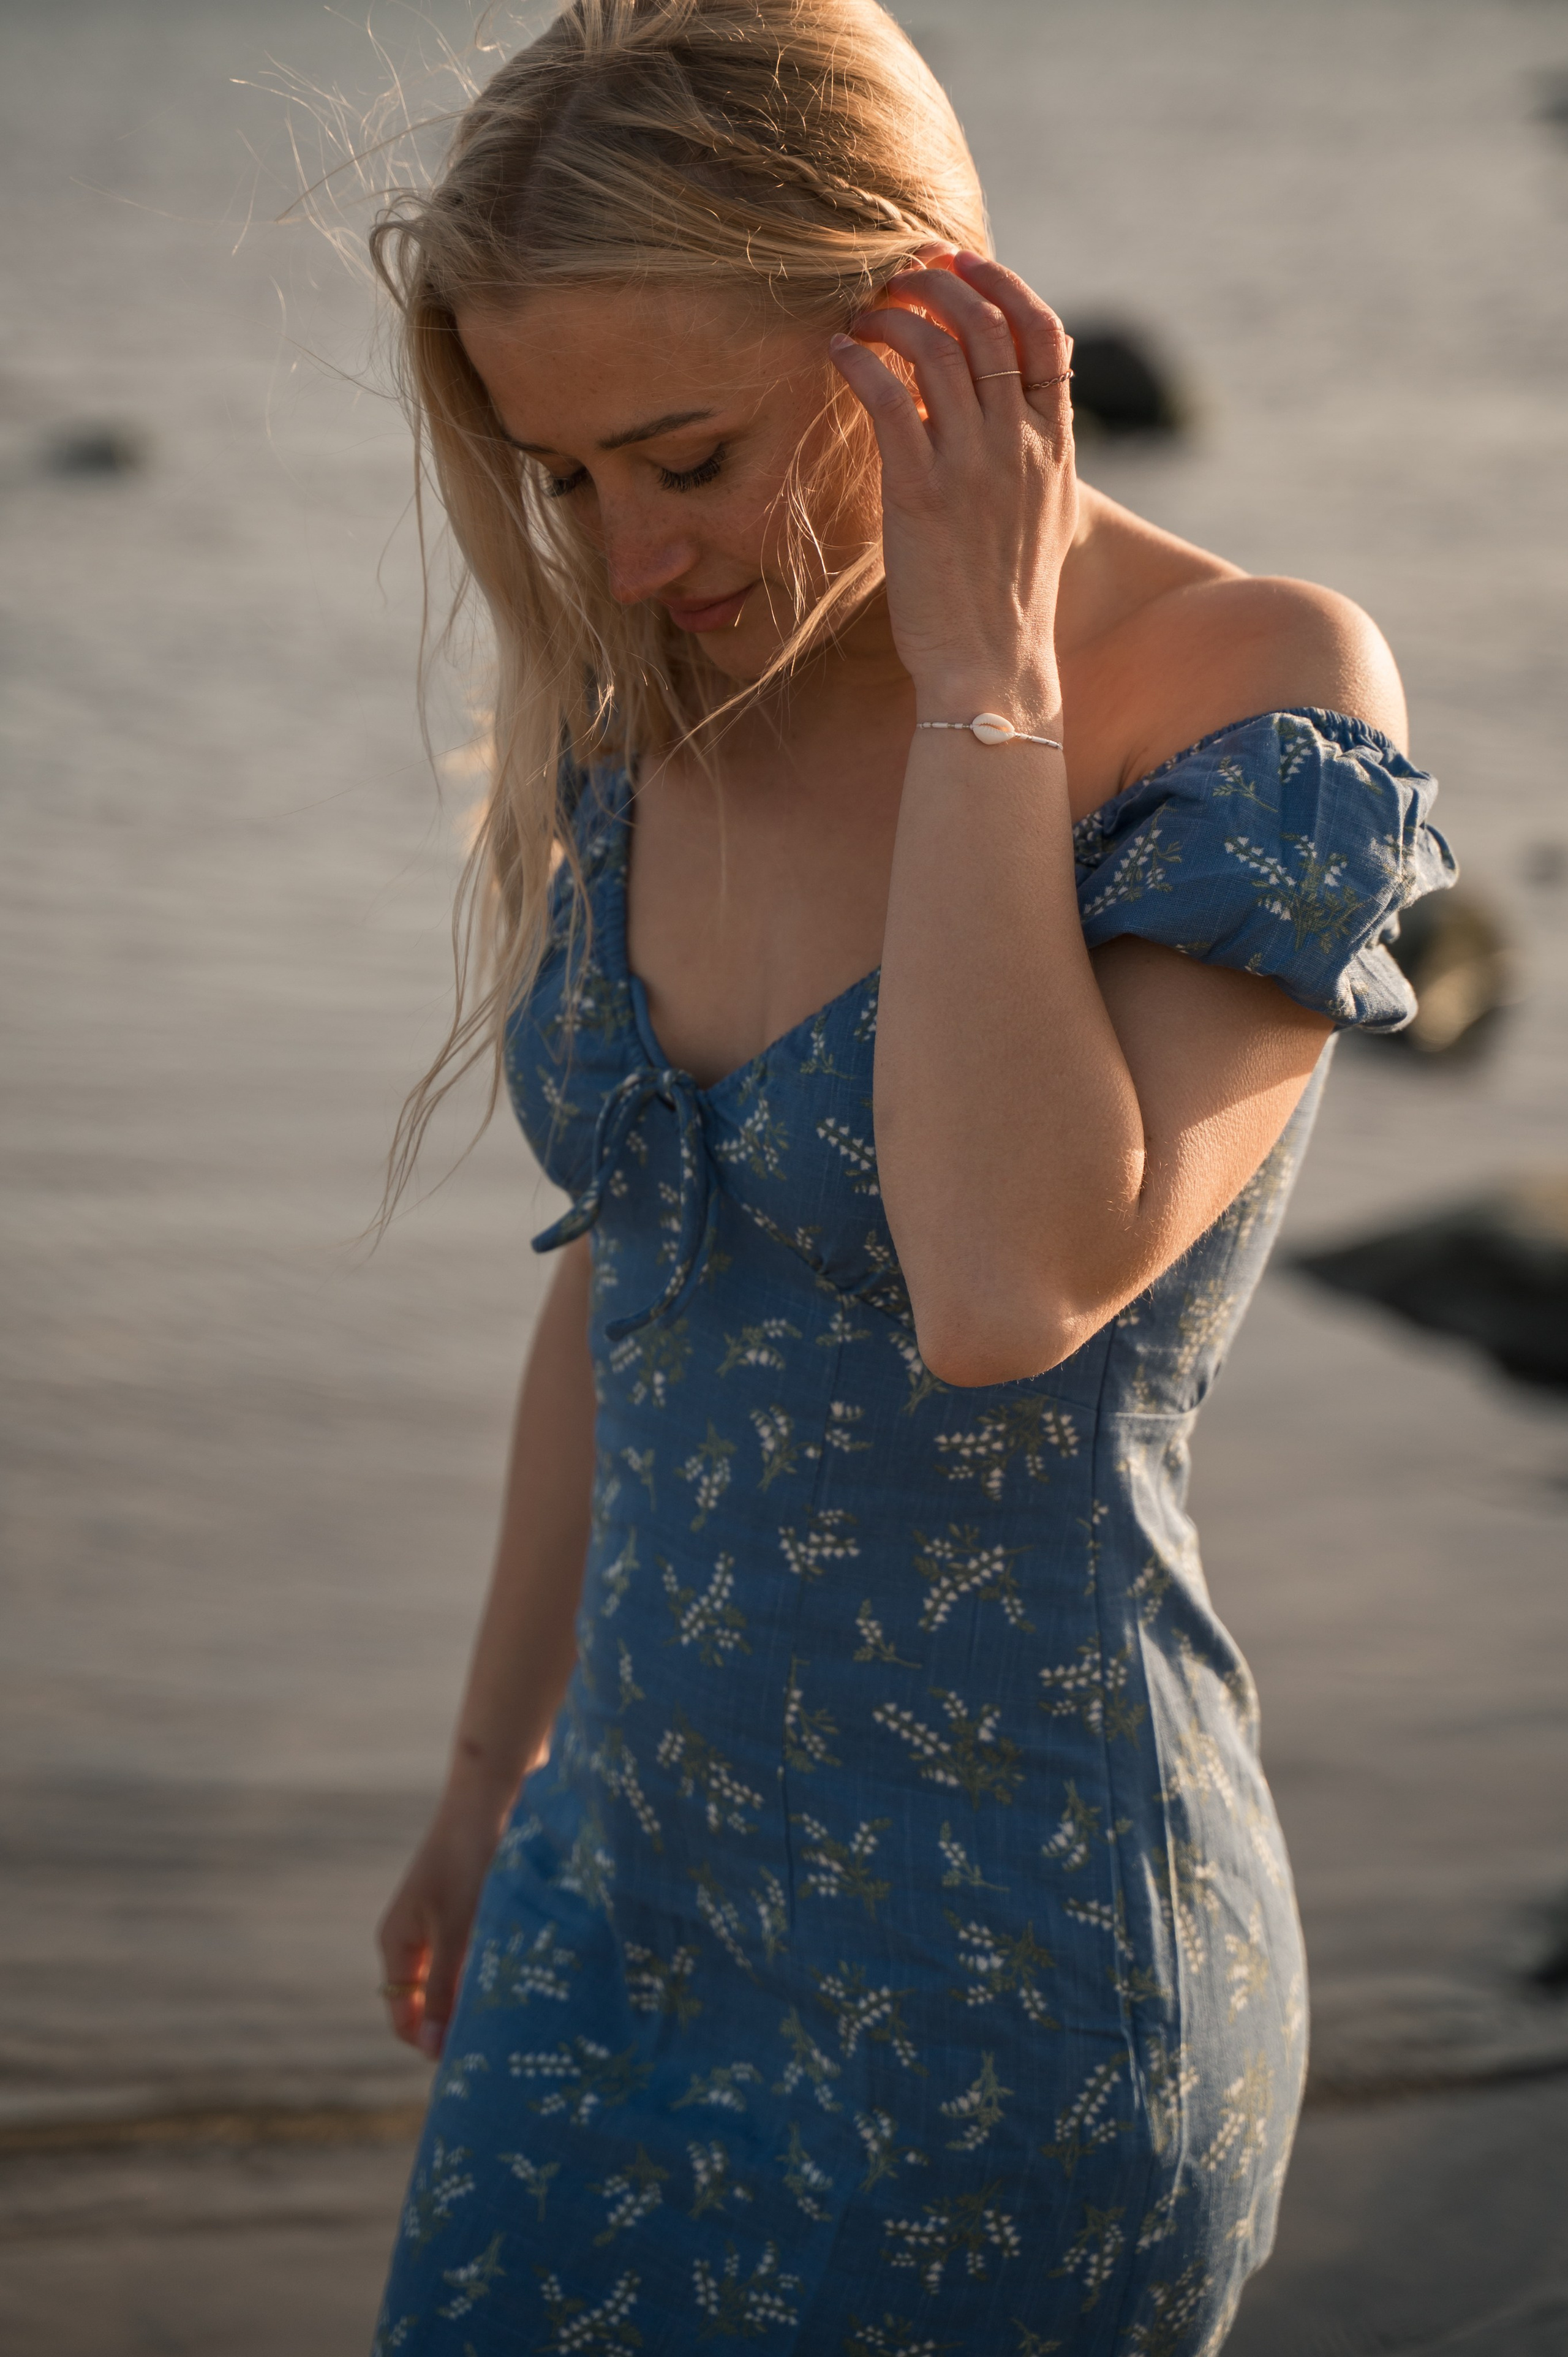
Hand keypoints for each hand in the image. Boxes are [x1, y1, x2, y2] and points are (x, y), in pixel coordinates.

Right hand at [377, 1795, 505, 2057]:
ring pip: (455, 1976)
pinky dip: (489, 1967)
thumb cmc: (470, 1861)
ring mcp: (439, 1918)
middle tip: (498, 2044)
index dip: (430, 2043)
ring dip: (477, 1994)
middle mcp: (414, 1935)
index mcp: (397, 1943)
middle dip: (456, 2022)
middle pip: (429, 2000)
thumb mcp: (457, 1931)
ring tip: (513, 2012)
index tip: (470, 2062)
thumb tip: (432, 2050)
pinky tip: (519, 1974)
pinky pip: (473, 1952)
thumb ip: (444, 1989)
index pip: (404, 2016)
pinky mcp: (467, 1903)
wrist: (492, 1793)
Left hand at [830, 250, 1076, 720]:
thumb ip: (1031, 452)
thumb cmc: (1006, 599)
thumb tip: (997, 402)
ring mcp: (973, 468)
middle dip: (939, 281)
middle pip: (985, 325)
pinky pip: (889, 403)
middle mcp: (1020, 445)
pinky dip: (861, 364)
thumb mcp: (1041, 515)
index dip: (1002, 283)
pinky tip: (838, 354)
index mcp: (1055, 447)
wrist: (992, 666)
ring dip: (893, 315)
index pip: (1043, 334)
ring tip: (863, 314)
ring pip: (938, 351)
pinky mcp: (922, 496)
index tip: (963, 260)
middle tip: (899, 273)